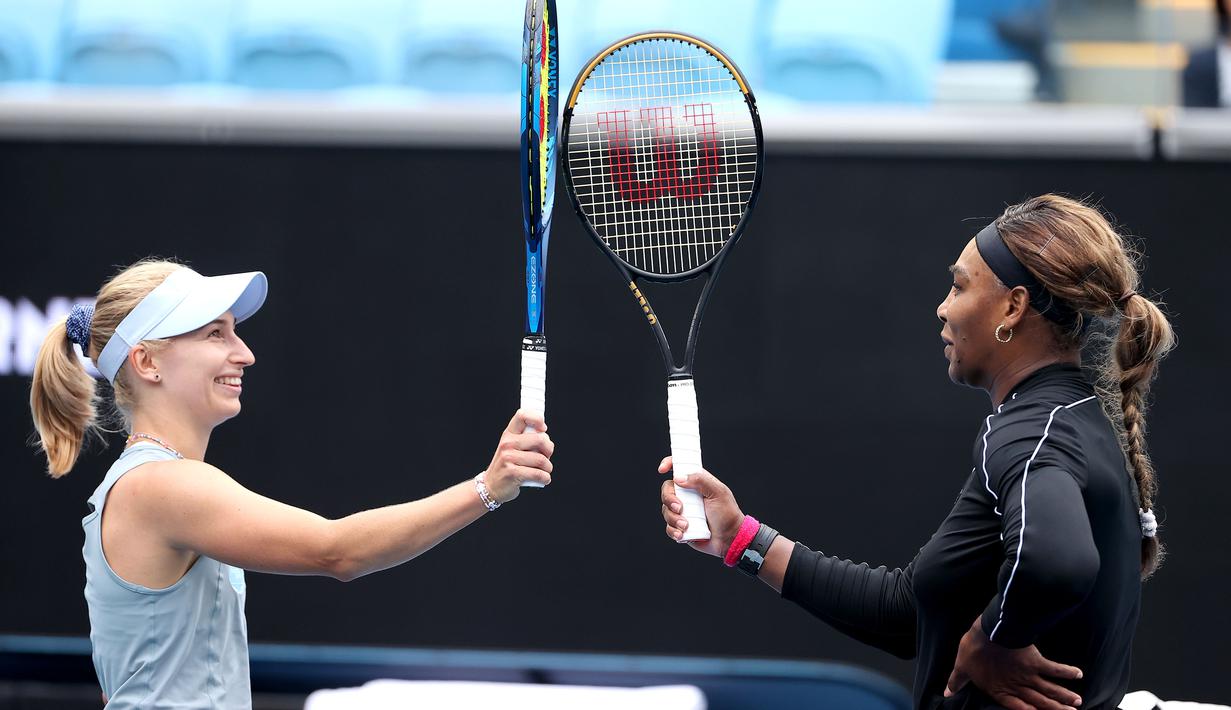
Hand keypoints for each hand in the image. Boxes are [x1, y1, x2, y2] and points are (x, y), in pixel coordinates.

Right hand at [484, 410, 553, 502]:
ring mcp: (508, 458)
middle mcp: (507, 443)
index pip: (522, 415)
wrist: (491, 485)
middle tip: (547, 456)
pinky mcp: (512, 473)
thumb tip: (546, 438)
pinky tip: (544, 479)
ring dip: (548, 467)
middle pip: (540, 439)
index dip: (537, 419)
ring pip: (541, 459)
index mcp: (508, 434)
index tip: (543, 429)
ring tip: (545, 470)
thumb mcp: (511, 447)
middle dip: (549, 450)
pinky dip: (545, 478)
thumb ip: (526, 439)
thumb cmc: (507, 465)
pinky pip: (538, 474)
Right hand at [658, 456, 744, 556]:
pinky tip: (682, 534)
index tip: (662, 470)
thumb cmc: (727, 513)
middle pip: (667, 490)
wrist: (729, 538)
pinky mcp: (680, 526)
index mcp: (696, 482)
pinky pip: (668, 527)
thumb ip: (701, 480)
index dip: (668, 464)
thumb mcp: (718, 492)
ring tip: (686, 526)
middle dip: (669, 499)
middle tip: (679, 508)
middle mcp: (687, 495)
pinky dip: (673, 530)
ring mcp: (683, 511)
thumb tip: (678, 478)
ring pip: (666, 510)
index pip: (679, 468)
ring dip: (674, 519)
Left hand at [945, 617, 1083, 709]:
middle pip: (1039, 701)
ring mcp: (1027, 675)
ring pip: (1050, 689)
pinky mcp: (1035, 661)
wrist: (988, 630)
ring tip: (1078, 702)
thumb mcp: (962, 665)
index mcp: (999, 689)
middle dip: (1054, 708)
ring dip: (1064, 696)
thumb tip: (947, 693)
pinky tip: (1078, 674)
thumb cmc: (974, 647)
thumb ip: (957, 681)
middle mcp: (1016, 685)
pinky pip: (1054, 668)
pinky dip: (1067, 672)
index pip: (1016, 706)